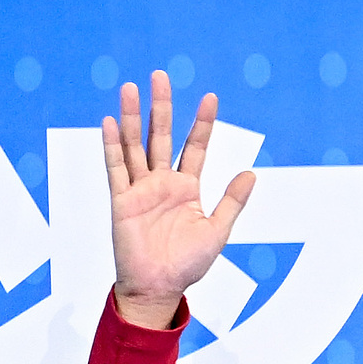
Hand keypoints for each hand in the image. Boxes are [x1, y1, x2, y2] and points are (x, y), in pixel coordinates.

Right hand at [104, 72, 257, 330]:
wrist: (160, 287)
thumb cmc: (188, 264)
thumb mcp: (218, 231)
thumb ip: (232, 201)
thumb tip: (252, 173)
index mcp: (187, 188)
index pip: (195, 147)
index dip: (202, 123)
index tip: (210, 97)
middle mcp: (163, 182)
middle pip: (161, 136)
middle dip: (161, 106)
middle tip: (160, 76)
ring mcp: (140, 189)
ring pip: (135, 145)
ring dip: (132, 117)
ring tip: (130, 87)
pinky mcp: (122, 200)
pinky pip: (116, 168)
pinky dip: (113, 146)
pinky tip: (110, 121)